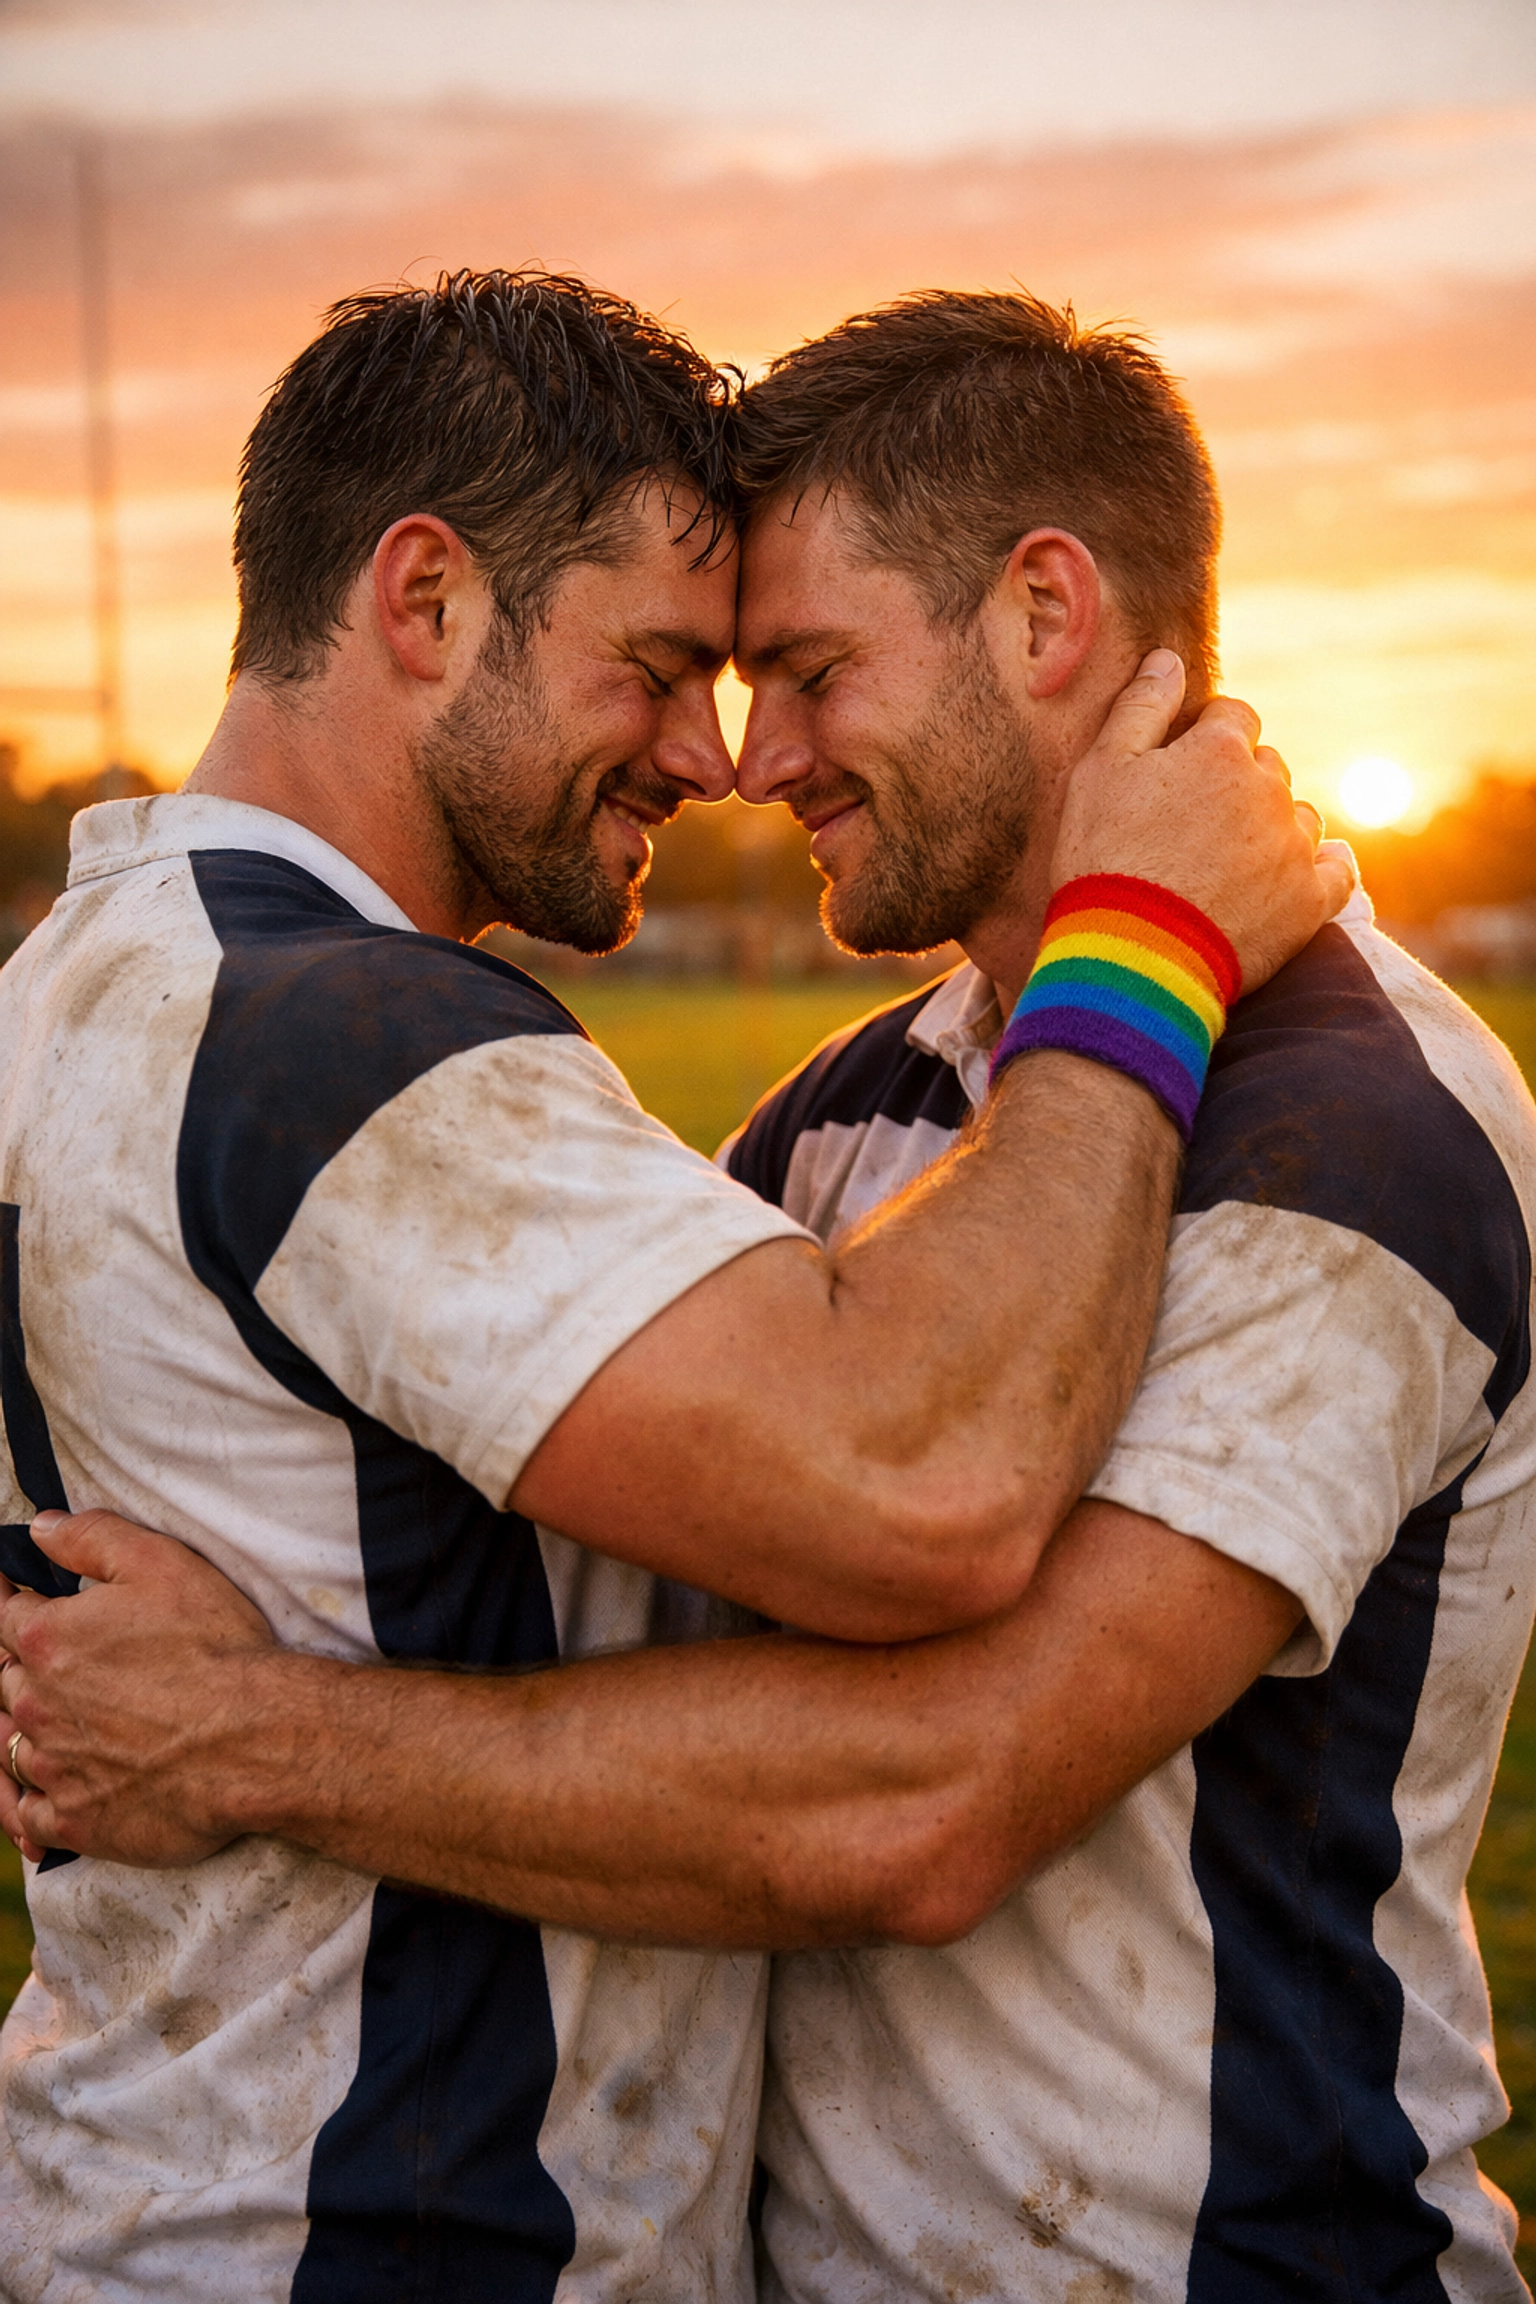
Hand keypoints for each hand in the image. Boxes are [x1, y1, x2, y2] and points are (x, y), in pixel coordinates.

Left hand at [0, 1510, 277, 1867]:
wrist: (257, 1738)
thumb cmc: (216, 1647)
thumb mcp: (162, 1563)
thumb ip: (91, 1538)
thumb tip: (40, 1528)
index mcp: (47, 1639)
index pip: (4, 1616)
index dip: (11, 1603)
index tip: (15, 1598)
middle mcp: (35, 1704)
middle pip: (3, 1683)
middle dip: (20, 1668)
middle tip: (50, 1664)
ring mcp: (52, 1766)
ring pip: (8, 1749)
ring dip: (22, 1732)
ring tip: (46, 1726)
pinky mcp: (75, 1819)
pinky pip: (25, 1817)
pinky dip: (26, 1805)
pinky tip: (42, 1796)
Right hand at [1052, 650, 1349, 993]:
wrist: (1132, 958)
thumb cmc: (1104, 861)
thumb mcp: (1100, 772)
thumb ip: (1139, 708)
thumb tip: (1169, 658)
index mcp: (1219, 750)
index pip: (1232, 716)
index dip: (1205, 737)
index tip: (1181, 769)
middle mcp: (1269, 789)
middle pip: (1267, 766)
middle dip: (1239, 783)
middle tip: (1196, 824)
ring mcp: (1294, 847)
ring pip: (1299, 816)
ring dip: (1274, 826)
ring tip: (1232, 862)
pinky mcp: (1311, 902)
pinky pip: (1338, 870)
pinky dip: (1324, 867)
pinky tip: (1305, 873)